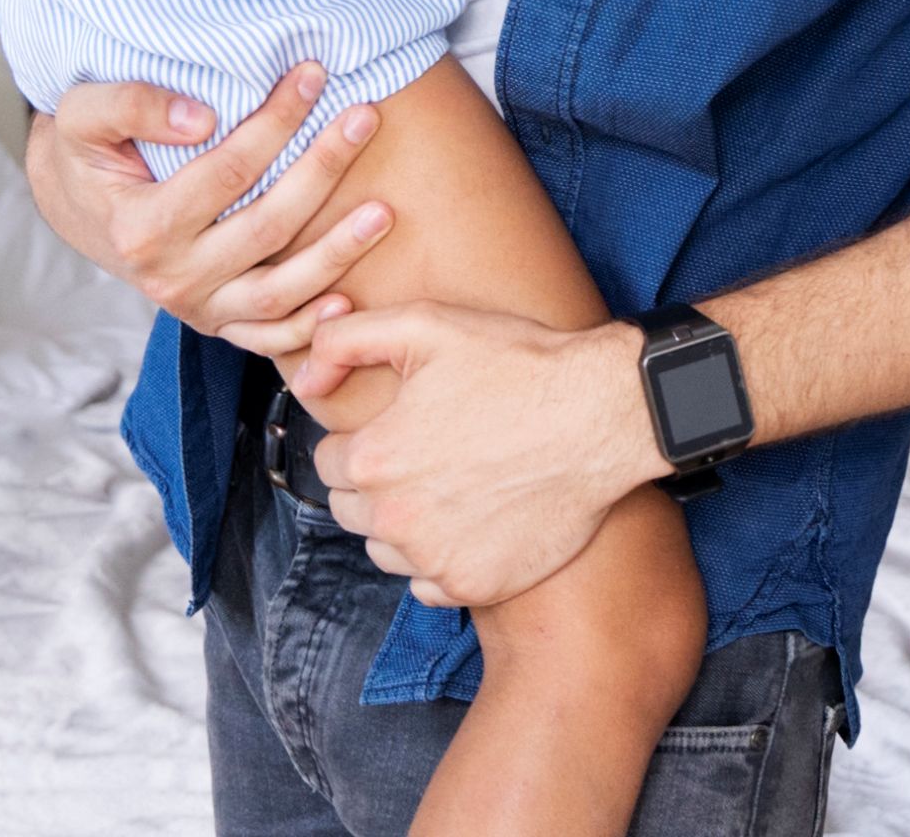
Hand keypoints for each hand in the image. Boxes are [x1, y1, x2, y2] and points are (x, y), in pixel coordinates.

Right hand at [22, 62, 393, 356]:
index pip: (226, 172)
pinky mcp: (217, 323)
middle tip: (364, 116)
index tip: (314, 75)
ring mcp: (197, 306)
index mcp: (140, 229)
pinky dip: (310, 327)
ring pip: (278, 292)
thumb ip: (131, 105)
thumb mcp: (84, 115)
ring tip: (385, 211)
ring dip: (336, 254)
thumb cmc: (89, 151)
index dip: (274, 122)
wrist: (79, 203)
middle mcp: (171, 277)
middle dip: (322, 169)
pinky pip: (268, 337)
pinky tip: (351, 301)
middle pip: (266, 226)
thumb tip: (202, 118)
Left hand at [296, 303, 662, 608]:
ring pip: (386, 549)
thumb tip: (304, 378)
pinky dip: (444, 559)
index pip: (328, 462)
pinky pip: (429, 585)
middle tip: (433, 451)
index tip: (405, 424)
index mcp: (374, 458)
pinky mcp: (472, 585)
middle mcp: (394, 518)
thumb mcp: (429, 324)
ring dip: (406, 523)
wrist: (605, 414)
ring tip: (457, 483)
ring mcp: (433, 559)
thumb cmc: (522, 365)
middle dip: (379, 482)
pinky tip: (478, 520)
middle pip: (351, 509)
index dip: (365, 437)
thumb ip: (346, 340)